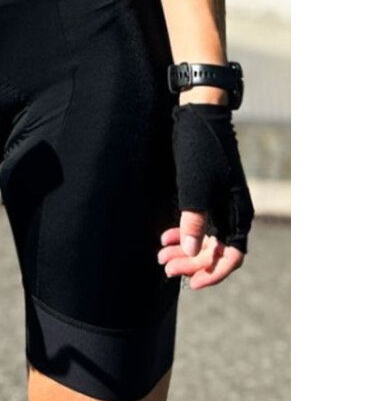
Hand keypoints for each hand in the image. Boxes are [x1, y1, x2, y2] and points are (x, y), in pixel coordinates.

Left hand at [165, 101, 254, 287]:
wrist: (199, 117)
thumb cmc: (200, 150)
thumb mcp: (194, 187)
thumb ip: (194, 221)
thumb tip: (192, 253)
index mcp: (238, 214)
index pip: (232, 256)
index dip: (213, 273)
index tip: (192, 284)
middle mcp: (233, 212)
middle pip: (214, 250)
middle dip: (190, 262)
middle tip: (165, 268)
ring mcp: (221, 204)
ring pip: (204, 238)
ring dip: (184, 249)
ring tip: (161, 256)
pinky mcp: (208, 196)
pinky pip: (199, 223)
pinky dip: (183, 231)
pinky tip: (165, 236)